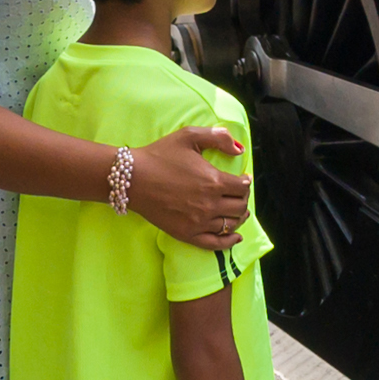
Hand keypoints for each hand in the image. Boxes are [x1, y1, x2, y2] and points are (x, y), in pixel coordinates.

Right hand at [127, 126, 252, 248]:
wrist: (132, 179)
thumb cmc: (160, 155)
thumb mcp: (189, 136)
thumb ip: (218, 138)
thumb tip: (239, 149)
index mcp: (214, 181)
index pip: (243, 187)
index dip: (246, 182)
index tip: (242, 180)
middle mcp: (210, 204)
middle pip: (240, 207)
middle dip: (243, 199)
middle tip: (238, 194)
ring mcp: (199, 222)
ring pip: (231, 225)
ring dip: (239, 218)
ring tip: (238, 212)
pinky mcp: (187, 234)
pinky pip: (215, 243)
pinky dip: (229, 242)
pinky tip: (235, 238)